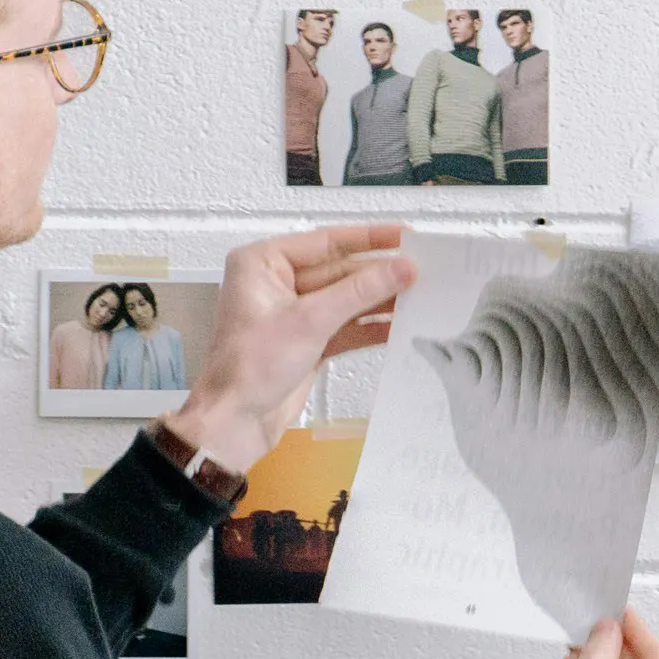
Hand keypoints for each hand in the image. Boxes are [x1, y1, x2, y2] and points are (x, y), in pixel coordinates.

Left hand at [168, 224, 415, 466]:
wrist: (235, 422)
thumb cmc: (254, 366)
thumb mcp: (310, 321)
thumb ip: (360, 291)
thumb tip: (404, 267)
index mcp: (263, 262)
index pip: (325, 241)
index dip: (369, 238)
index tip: (407, 236)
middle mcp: (277, 282)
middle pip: (339, 270)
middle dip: (379, 273)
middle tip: (423, 270)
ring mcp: (293, 313)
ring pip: (345, 298)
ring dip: (379, 300)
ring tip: (422, 295)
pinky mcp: (307, 340)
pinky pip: (345, 325)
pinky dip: (370, 326)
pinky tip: (400, 325)